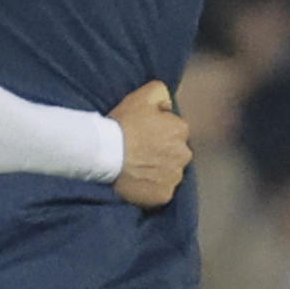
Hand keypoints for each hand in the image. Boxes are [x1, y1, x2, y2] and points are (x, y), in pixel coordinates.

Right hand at [109, 81, 190, 208]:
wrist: (105, 154)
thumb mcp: (141, 96)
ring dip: (158, 171)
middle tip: (140, 152)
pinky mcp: (163, 195)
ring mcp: (174, 177)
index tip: (143, 135)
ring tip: (137, 168)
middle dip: (162, 153)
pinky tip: (138, 181)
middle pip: (175, 153)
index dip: (158, 132)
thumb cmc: (123, 125)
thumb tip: (168, 105)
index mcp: (181, 130)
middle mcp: (184, 154)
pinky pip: (161, 191)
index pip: (175, 131)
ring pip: (169, 173)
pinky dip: (152, 188)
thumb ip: (162, 93)